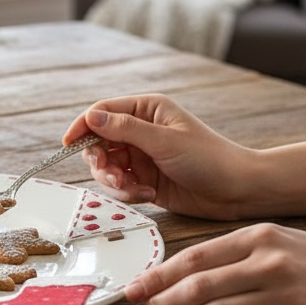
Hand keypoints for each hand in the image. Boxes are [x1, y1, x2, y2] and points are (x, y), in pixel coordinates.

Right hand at [62, 94, 255, 219]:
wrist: (237, 191)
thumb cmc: (209, 158)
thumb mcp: (165, 141)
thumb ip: (126, 130)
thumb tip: (91, 117)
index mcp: (147, 110)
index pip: (103, 112)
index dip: (83, 126)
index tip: (69, 143)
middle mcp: (141, 131)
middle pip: (99, 142)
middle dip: (101, 161)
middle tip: (111, 175)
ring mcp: (142, 156)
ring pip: (107, 167)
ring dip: (115, 181)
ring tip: (135, 189)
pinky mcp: (144, 179)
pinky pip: (120, 185)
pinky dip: (128, 192)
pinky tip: (149, 194)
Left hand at [125, 223, 305, 304]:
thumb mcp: (278, 240)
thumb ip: (233, 253)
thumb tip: (179, 274)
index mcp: (261, 236)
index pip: (195, 257)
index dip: (158, 276)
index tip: (133, 290)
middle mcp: (272, 264)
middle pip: (199, 286)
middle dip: (160, 303)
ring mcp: (287, 298)